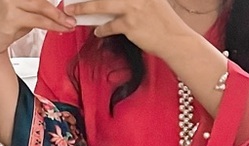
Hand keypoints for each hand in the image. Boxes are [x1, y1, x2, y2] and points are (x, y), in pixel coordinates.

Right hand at [0, 0, 75, 58]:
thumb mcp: (25, 11)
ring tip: (69, 24)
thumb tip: (60, 7)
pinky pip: (37, 21)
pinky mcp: (10, 16)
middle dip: (60, 8)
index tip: (69, 4)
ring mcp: (9, 2)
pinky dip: (51, 25)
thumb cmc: (7, 24)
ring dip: (58, 17)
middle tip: (73, 16)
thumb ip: (38, 6)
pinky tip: (59, 29)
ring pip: (42, 8)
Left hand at [64, 0, 191, 58]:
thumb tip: (107, 1)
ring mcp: (133, 6)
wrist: (174, 39)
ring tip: (73, 10)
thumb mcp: (150, 1)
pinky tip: (98, 31)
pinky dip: (102, 29)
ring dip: (85, 8)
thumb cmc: (161, 21)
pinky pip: (109, 26)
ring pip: (101, 5)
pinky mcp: (130, 24)